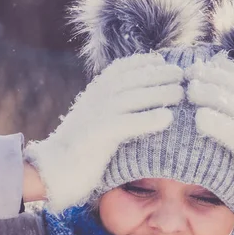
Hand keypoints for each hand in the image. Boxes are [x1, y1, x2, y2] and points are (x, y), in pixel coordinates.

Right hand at [24, 53, 184, 211]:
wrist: (53, 172)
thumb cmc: (82, 152)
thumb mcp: (96, 123)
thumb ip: (113, 110)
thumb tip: (138, 101)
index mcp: (94, 95)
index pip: (120, 70)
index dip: (142, 63)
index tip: (163, 61)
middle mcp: (94, 100)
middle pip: (130, 80)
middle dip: (157, 74)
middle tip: (181, 74)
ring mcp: (94, 116)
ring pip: (131, 98)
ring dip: (158, 93)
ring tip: (180, 93)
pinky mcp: (97, 136)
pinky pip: (126, 123)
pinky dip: (148, 119)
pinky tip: (167, 118)